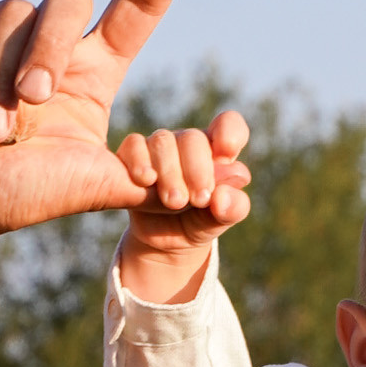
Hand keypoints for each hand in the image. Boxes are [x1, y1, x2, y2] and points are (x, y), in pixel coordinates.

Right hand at [115, 112, 253, 300]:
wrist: (166, 241)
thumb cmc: (201, 221)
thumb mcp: (222, 219)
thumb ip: (233, 208)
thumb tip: (222, 198)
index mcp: (218, 151)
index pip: (229, 125)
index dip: (229, 133)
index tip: (226, 154)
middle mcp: (188, 143)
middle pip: (193, 139)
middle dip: (197, 170)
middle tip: (199, 201)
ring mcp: (159, 147)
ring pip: (163, 142)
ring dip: (170, 172)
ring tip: (175, 202)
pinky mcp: (132, 156)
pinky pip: (133, 145)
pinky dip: (139, 162)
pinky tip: (146, 181)